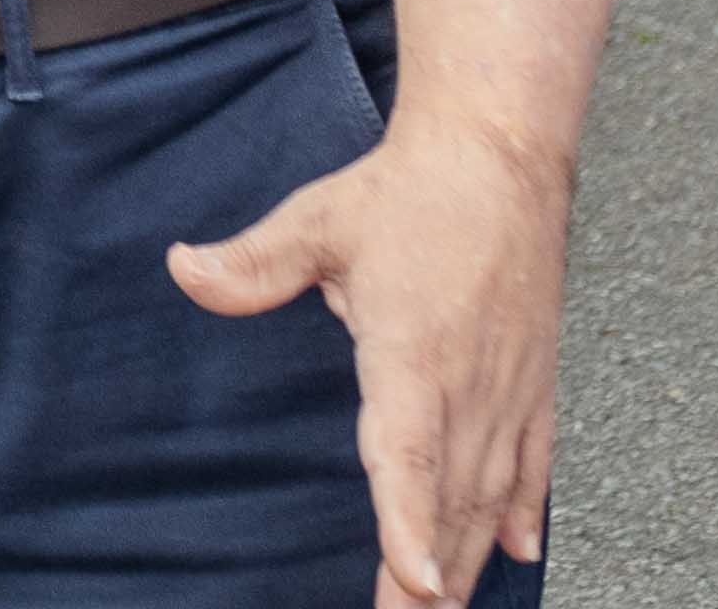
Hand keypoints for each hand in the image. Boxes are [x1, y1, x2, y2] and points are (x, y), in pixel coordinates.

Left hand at [170, 122, 574, 606]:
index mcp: (414, 350)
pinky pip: (534, 460)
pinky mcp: (535, 378)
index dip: (408, 521)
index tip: (413, 579)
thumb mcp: (317, 220)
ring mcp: (508, 385)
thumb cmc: (409, 191)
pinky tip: (515, 551)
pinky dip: (524, 510)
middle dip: (430, 573)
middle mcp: (470, 381)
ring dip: (469, 555)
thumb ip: (253, 263)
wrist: (498, 154)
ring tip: (442, 607)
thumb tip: (182, 268)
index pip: (409, 452)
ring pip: (490, 491)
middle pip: (449, 496)